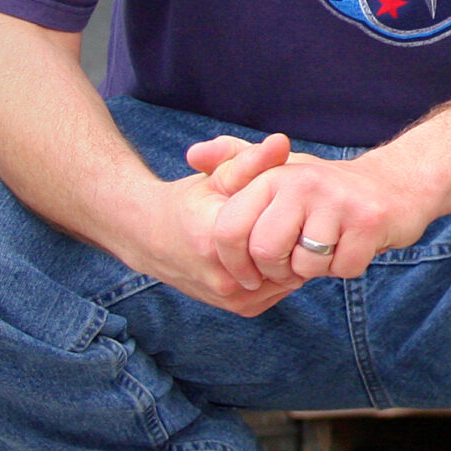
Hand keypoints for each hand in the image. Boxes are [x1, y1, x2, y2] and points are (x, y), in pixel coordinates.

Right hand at [117, 136, 305, 315]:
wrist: (152, 238)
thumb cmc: (191, 202)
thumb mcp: (218, 176)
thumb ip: (250, 160)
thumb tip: (281, 141)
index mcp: (220, 241)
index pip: (286, 231)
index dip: (297, 214)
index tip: (298, 200)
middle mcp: (227, 276)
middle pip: (292, 256)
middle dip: (298, 237)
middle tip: (298, 216)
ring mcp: (234, 298)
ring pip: (290, 276)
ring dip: (292, 257)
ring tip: (286, 232)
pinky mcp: (241, 309)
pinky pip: (280, 290)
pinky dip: (282, 273)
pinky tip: (275, 252)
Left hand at [184, 134, 435, 296]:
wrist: (396, 186)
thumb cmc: (326, 189)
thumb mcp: (278, 172)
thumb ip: (233, 164)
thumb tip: (191, 154)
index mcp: (273, 176)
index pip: (229, 231)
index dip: (234, 263)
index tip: (249, 273)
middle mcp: (302, 183)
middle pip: (266, 253)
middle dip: (278, 271)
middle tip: (294, 264)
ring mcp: (337, 200)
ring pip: (305, 266)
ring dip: (316, 269)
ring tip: (326, 247)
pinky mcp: (369, 221)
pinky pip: (341, 269)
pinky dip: (346, 267)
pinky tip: (351, 246)